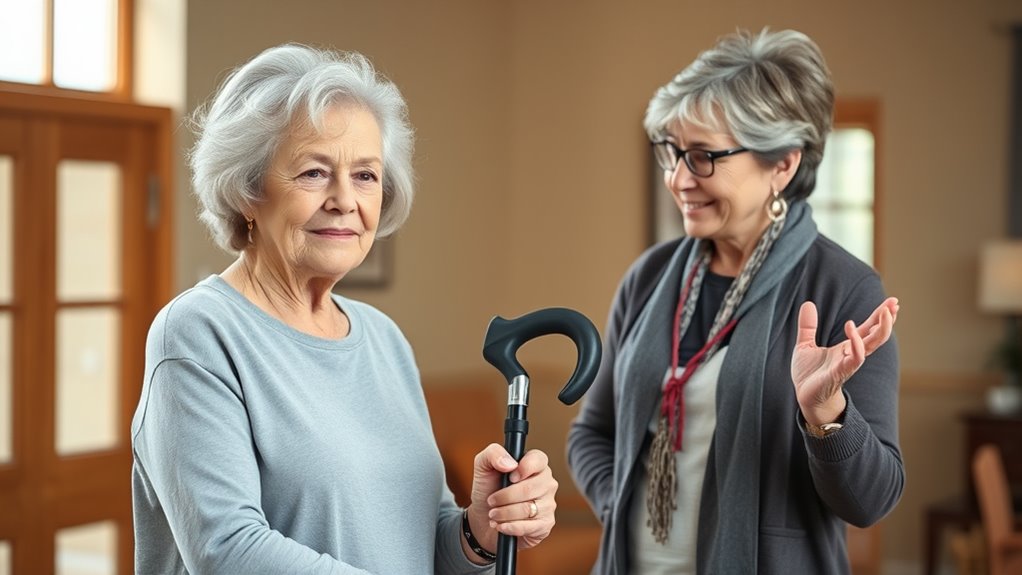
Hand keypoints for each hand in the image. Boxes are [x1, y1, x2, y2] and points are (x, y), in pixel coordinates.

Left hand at [464, 444, 557, 554]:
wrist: (484, 518)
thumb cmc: (488, 489)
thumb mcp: (483, 466)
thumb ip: (493, 454)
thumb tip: (510, 464)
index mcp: (536, 464)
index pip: (539, 460)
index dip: (523, 468)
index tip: (509, 477)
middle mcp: (546, 483)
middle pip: (529, 488)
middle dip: (504, 496)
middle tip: (491, 500)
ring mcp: (548, 504)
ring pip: (527, 509)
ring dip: (504, 513)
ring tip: (493, 514)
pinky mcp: (545, 525)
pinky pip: (529, 527)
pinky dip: (510, 527)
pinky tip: (501, 525)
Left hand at [791, 297, 898, 424]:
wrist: (804, 396)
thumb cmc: (809, 374)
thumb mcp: (805, 344)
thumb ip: (808, 326)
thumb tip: (808, 304)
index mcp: (847, 346)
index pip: (868, 328)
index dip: (879, 316)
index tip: (892, 302)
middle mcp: (852, 353)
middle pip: (876, 335)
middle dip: (887, 320)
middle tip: (895, 303)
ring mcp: (849, 362)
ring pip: (871, 344)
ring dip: (880, 328)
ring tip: (885, 312)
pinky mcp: (841, 371)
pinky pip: (855, 356)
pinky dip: (856, 342)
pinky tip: (852, 327)